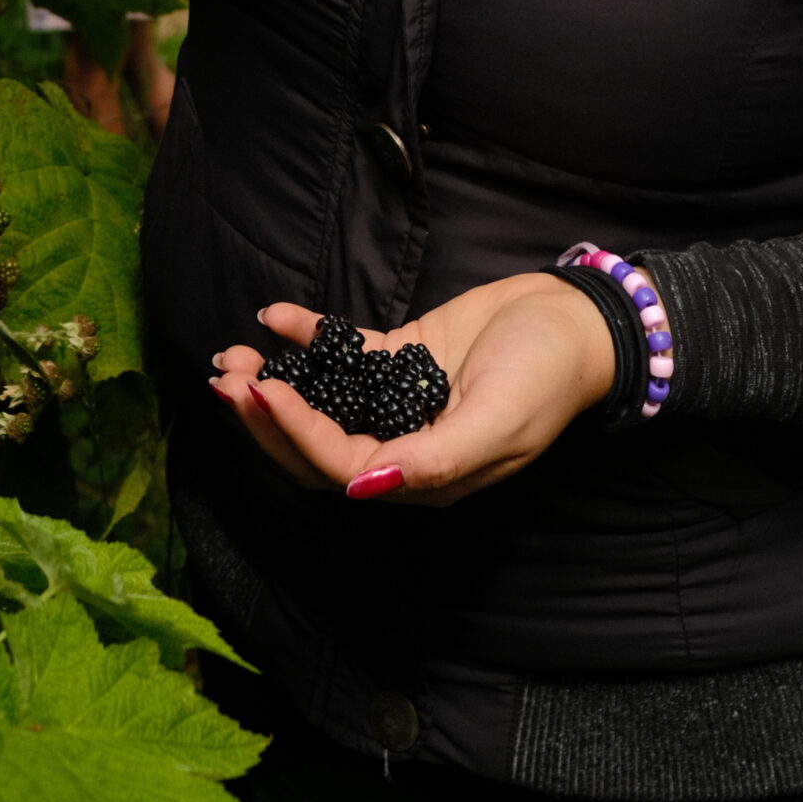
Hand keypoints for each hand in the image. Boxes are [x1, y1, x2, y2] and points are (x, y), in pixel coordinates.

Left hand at [210, 273, 618, 506]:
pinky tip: (277, 316)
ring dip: (276, 383)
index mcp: (427, 476)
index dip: (295, 435)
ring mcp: (400, 401)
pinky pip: (345, 353)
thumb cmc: (548, 375)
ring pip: (322, 403)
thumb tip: (365, 485)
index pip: (342, 466)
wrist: (577, 320)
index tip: (260, 393)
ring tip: (234, 356)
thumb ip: (434, 457)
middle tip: (225, 380)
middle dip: (266, 419)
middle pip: (317, 445)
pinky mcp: (403, 359)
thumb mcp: (499, 421)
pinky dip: (309, 337)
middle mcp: (405, 445)